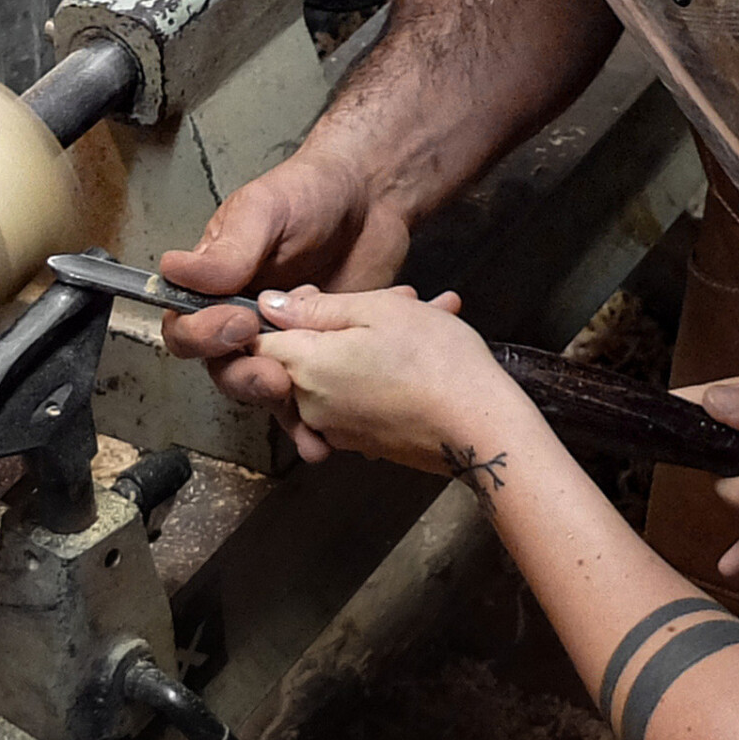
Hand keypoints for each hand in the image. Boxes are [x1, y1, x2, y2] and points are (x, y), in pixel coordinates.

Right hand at [156, 150, 415, 410]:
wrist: (373, 199)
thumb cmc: (311, 193)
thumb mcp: (265, 211)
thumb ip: (228, 249)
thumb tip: (172, 270)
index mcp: (214, 284)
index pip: (186, 326)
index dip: (204, 336)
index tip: (240, 325)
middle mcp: (239, 316)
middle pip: (220, 366)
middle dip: (242, 376)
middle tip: (276, 375)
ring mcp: (281, 339)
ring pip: (260, 386)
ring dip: (275, 400)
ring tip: (303, 399)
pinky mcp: (318, 354)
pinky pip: (305, 392)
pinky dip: (312, 413)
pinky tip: (327, 427)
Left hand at [254, 285, 527, 468]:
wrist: (480, 428)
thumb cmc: (434, 360)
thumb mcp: (378, 312)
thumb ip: (317, 308)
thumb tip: (268, 306)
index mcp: (305, 368)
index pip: (258, 342)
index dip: (280, 313)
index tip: (318, 296)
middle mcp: (310, 406)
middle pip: (301, 356)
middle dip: (340, 323)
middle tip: (396, 301)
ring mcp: (337, 430)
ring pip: (337, 373)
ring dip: (369, 344)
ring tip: (424, 317)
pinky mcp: (365, 443)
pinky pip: (357, 398)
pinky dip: (380, 372)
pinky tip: (424, 351)